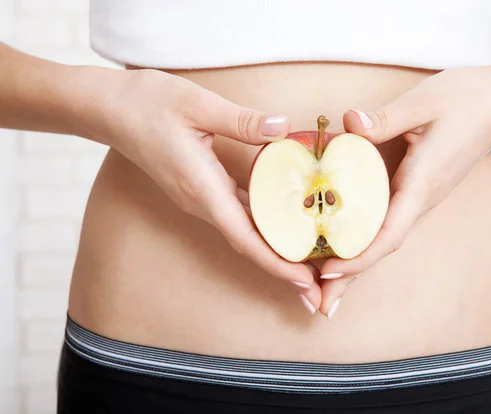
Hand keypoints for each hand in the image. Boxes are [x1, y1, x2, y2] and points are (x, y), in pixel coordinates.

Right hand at [96, 69, 321, 309]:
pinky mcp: (202, 190)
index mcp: (203, 189)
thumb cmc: (149, 104)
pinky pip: (238, 215)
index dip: (277, 263)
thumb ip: (242, 120)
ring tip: (310, 260)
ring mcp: (201, 199)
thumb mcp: (198, 105)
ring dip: (275, 249)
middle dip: (283, 267)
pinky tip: (286, 222)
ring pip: (244, 233)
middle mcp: (202, 203)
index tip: (304, 282)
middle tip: (319, 286)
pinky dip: (263, 226)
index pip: (245, 238)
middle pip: (249, 245)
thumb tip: (284, 128)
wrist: (111, 110)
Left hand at [318, 64, 490, 316]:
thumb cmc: (467, 99)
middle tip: (318, 306)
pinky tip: (342, 245)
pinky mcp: (416, 190)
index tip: (329, 273)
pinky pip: (386, 223)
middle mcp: (421, 200)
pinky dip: (362, 241)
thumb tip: (348, 123)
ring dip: (355, 264)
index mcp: (422, 184)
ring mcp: (419, 198)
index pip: (389, 233)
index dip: (359, 257)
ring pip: (383, 239)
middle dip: (351, 278)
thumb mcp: (424, 101)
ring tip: (321, 288)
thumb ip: (386, 117)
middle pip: (382, 248)